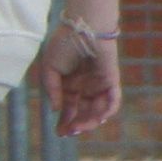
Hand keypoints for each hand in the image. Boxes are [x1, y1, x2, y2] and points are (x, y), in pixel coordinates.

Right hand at [41, 19, 121, 136]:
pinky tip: (97, 118)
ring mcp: (99, 85)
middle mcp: (85, 88)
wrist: (82, 28)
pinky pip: (112, 100)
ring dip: (89, 121)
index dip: (64, 121)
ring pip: (97, 110)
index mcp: (70, 85)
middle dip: (76, 125)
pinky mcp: (111, 81)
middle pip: (83, 113)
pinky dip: (107, 111)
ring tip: (79, 127)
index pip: (68, 108)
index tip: (59, 133)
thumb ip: (52, 89)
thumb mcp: (49, 68)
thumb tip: (56, 109)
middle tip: (67, 133)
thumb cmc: (63, 44)